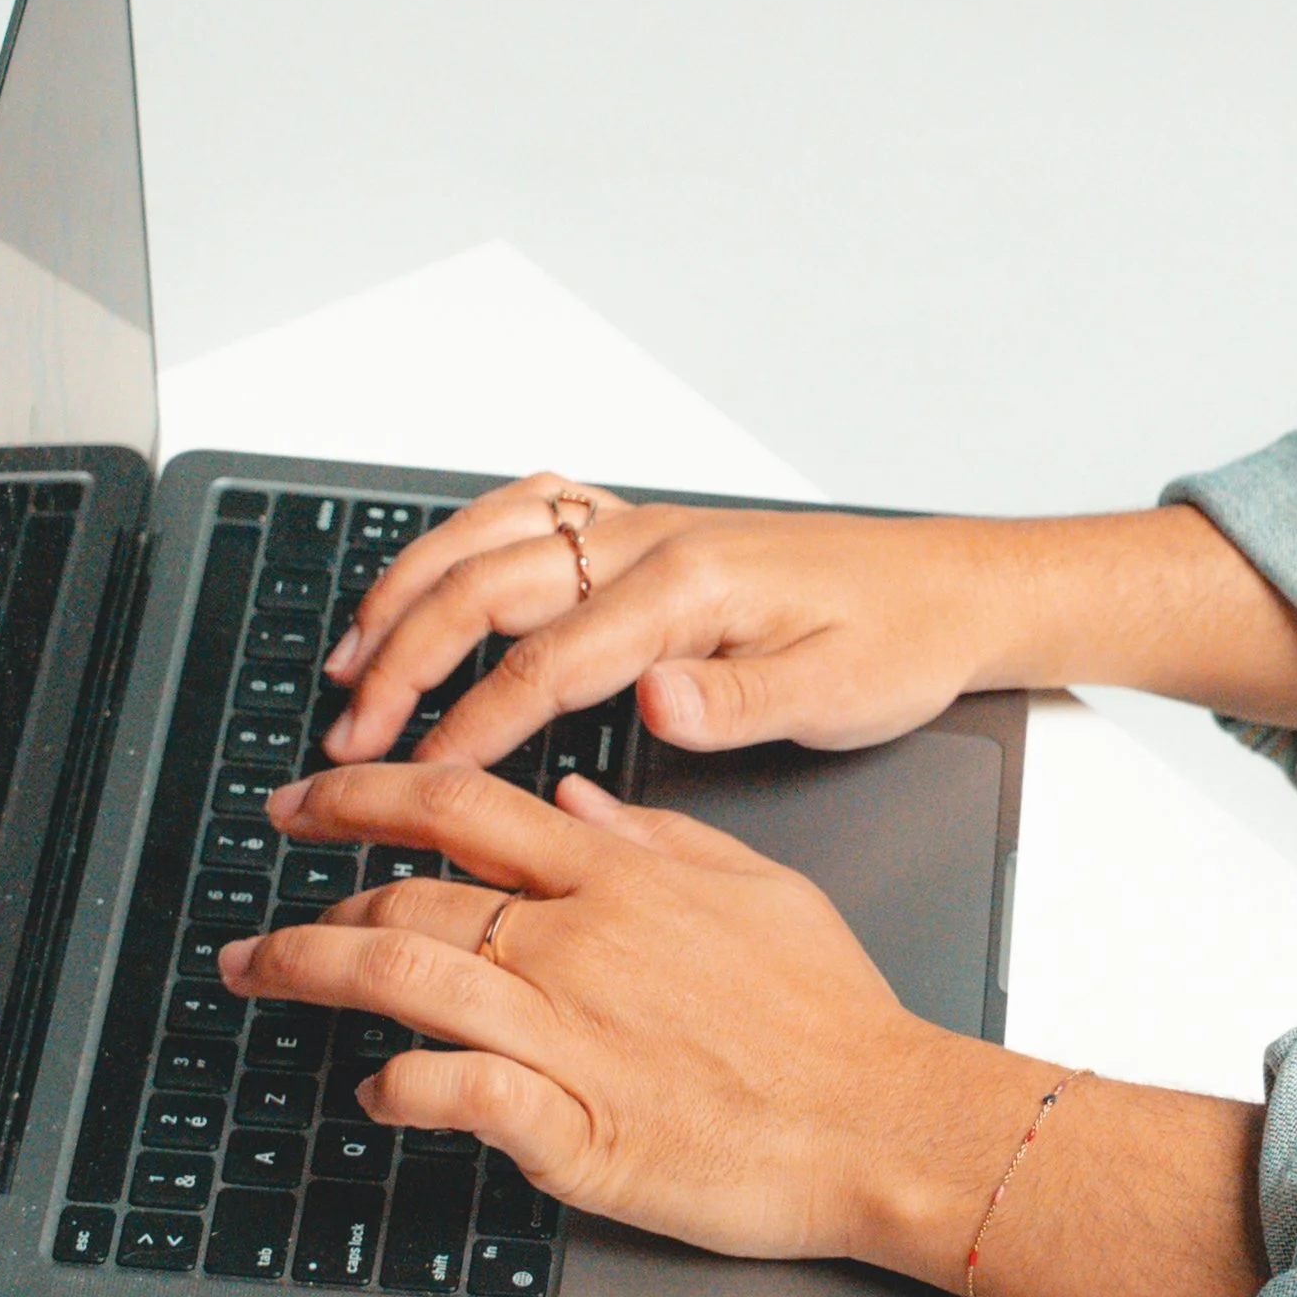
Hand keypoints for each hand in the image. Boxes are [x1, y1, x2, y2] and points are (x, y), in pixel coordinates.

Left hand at [222, 759, 1268, 1296]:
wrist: (884, 1119)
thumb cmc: (836, 1020)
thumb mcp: (759, 888)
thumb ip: (658, 839)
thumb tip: (576, 807)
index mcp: (620, 880)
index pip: (463, 808)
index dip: (364, 796)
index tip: (305, 803)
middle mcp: (579, 946)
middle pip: (410, 898)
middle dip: (315, 905)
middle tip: (265, 923)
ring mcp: (570, 1036)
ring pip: (405, 980)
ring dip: (314, 973)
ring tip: (261, 978)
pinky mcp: (575, 1128)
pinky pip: (455, 1092)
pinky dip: (399, 1087)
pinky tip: (376, 1090)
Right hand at [317, 475, 1296, 773]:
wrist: (950, 587)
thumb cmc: (899, 640)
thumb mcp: (839, 690)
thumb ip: (740, 700)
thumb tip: (657, 704)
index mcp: (688, 587)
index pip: (544, 663)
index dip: (465, 725)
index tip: (414, 781)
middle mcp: (652, 542)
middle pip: (486, 590)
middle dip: (400, 662)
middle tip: (346, 736)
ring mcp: (642, 528)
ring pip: (489, 540)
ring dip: (407, 594)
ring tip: (347, 660)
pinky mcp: (646, 531)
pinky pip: (526, 516)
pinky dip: (456, 546)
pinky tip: (426, 584)